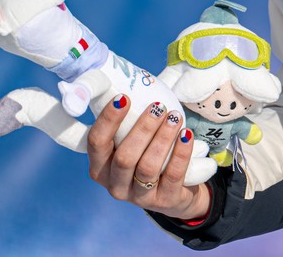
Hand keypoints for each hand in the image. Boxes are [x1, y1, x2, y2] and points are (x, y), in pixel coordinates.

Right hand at [87, 97, 209, 221]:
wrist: (174, 191)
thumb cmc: (147, 155)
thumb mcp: (132, 143)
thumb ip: (127, 122)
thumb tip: (129, 80)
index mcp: (100, 167)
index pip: (96, 143)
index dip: (108, 120)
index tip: (124, 97)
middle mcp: (114, 184)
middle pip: (124, 157)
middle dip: (143, 128)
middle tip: (159, 107)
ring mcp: (138, 197)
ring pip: (148, 167)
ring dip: (163, 138)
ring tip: (174, 117)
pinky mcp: (164, 201)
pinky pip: (172, 175)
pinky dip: (181, 152)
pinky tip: (186, 134)